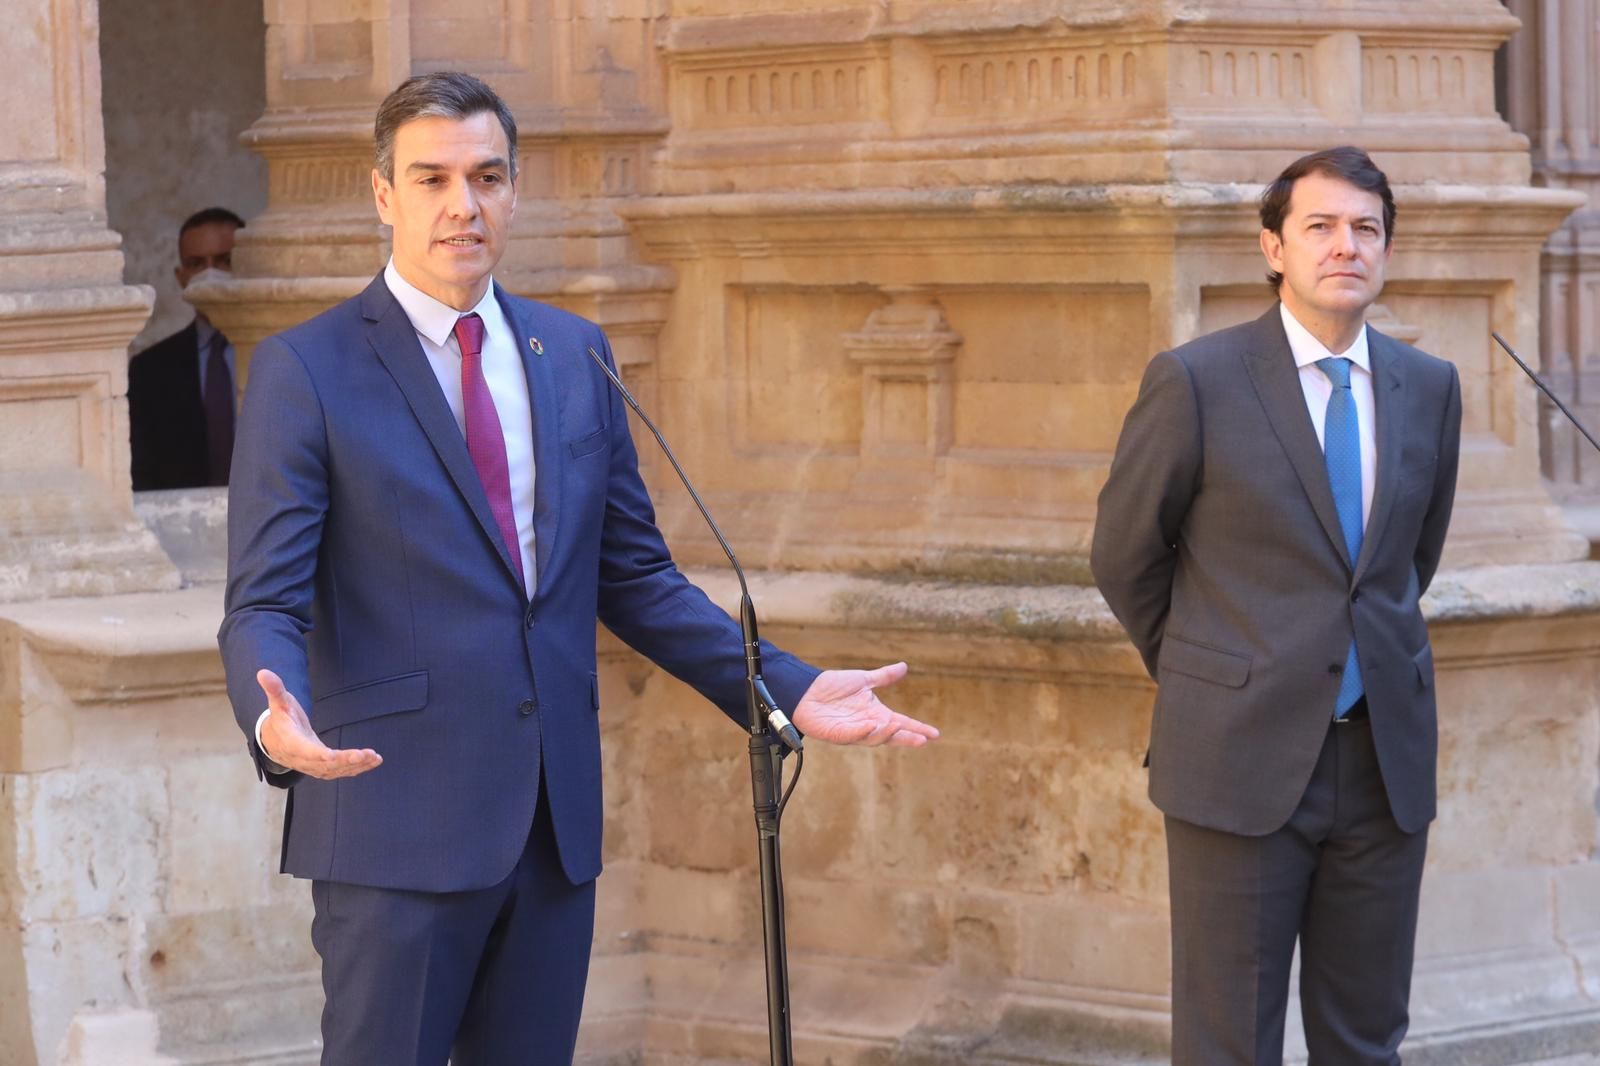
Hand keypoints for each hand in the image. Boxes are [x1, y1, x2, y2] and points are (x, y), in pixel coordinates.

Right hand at [256, 669, 382, 778]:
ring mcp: (312, 765)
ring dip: (356, 765)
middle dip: (346, 760)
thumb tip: (262, 672)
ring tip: (374, 758)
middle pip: (324, 764)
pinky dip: (357, 768)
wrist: (275, 741)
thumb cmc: (280, 718)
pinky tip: (373, 762)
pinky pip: (340, 771)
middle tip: (365, 754)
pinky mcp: (322, 768)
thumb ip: (274, 689)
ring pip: (335, 770)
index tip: (332, 755)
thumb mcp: (278, 702)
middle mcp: (302, 758)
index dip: (318, 755)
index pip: (304, 750)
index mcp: (290, 741)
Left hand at [790, 662, 936, 746]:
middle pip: (891, 735)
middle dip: (906, 738)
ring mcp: (852, 732)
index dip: (917, 729)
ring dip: (886, 734)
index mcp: (876, 714)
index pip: (901, 724)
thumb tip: (904, 666)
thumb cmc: (834, 686)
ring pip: (874, 738)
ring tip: (897, 727)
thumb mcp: (864, 679)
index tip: (935, 734)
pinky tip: (871, 725)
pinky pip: (852, 735)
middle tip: (922, 739)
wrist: (808, 690)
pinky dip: (862, 732)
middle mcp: (867, 725)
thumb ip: (884, 677)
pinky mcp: (836, 734)